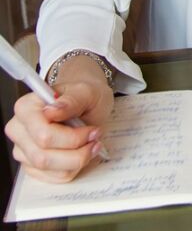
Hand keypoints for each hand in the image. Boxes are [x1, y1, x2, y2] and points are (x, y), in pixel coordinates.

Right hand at [4, 60, 113, 182]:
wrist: (85, 100)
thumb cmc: (84, 95)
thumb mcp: (86, 92)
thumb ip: (71, 100)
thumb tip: (52, 110)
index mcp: (26, 108)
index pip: (43, 135)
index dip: (72, 137)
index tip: (93, 131)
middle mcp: (19, 130)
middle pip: (43, 156)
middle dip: (76, 152)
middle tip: (96, 139)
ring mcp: (23, 149)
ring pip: (48, 169)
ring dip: (76, 161)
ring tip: (91, 144)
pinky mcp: (31, 164)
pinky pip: (52, 177)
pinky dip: (72, 168)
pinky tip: (81, 152)